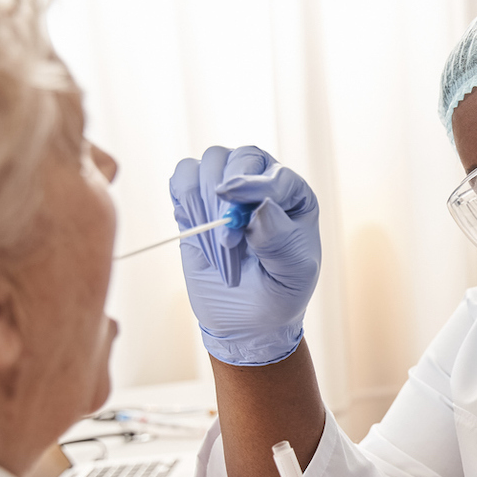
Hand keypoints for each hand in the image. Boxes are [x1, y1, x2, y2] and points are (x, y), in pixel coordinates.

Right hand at [170, 145, 320, 365]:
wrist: (249, 317)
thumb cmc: (280, 293)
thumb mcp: (293, 274)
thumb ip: (280, 241)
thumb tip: (260, 207)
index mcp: (294, 195)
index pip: (272, 173)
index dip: (253, 187)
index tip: (234, 213)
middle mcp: (262, 182)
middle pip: (236, 158)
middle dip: (224, 198)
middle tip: (227, 239)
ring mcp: (228, 188)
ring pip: (206, 165)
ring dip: (204, 205)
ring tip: (220, 248)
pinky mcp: (197, 201)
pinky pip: (182, 179)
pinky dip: (184, 201)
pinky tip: (198, 231)